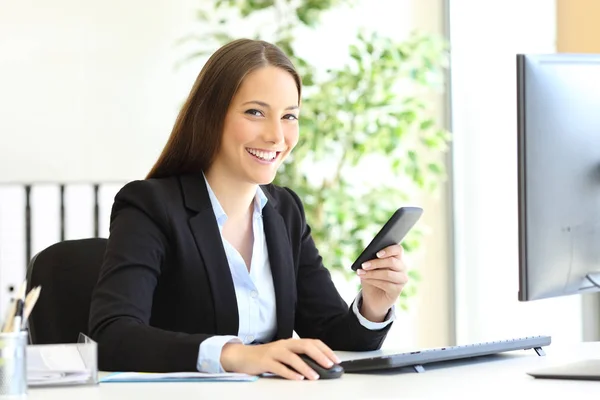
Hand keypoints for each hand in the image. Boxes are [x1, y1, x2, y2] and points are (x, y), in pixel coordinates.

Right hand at [220, 338, 340, 379]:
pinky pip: (279, 367)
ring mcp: (274, 352)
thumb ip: (298, 358)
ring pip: (293, 357)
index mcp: (290, 342)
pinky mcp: (265, 361)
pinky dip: (290, 373)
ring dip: (306, 367)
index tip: (336, 360)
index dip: (325, 350)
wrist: (243, 356)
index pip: (312, 342)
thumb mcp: (284, 355)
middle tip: (330, 365)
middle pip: (305, 346)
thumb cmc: (266, 357)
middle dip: (319, 355)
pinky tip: (298, 379)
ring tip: (315, 376)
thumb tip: (318, 367)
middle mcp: (284, 344)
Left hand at [356, 244, 407, 321]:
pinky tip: (365, 279)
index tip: (377, 254)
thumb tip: (367, 253)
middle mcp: (402, 267)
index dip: (389, 250)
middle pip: (391, 261)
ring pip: (387, 274)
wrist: (372, 297)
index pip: (398, 249)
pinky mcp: (398, 290)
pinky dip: (373, 281)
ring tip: (361, 273)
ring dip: (372, 273)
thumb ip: (370, 258)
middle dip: (375, 263)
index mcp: (396, 257)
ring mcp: (402, 279)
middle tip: (363, 265)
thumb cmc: (371, 278)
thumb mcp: (369, 266)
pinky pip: (386, 284)